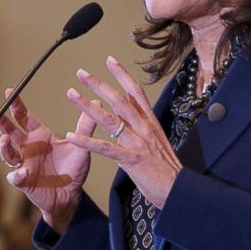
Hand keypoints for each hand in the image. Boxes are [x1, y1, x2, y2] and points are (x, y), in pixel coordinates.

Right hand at [0, 88, 97, 233]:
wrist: (70, 195)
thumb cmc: (72, 169)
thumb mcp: (81, 147)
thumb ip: (85, 127)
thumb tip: (96, 101)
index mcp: (39, 136)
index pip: (24, 117)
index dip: (16, 105)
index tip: (10, 91)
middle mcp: (28, 148)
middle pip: (10, 131)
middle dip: (2, 121)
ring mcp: (24, 164)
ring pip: (8, 153)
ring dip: (3, 146)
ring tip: (4, 139)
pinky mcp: (24, 182)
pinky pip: (16, 178)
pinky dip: (16, 175)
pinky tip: (21, 173)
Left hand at [64, 56, 181, 207]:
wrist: (179, 189)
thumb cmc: (167, 169)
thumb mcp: (157, 142)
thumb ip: (142, 129)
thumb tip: (130, 119)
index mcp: (150, 123)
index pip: (136, 92)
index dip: (122, 74)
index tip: (109, 60)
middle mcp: (144, 128)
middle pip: (119, 100)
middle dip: (99, 84)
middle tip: (81, 72)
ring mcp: (137, 142)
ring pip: (109, 118)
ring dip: (87, 105)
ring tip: (71, 93)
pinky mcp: (131, 159)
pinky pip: (104, 148)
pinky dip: (86, 141)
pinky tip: (71, 135)